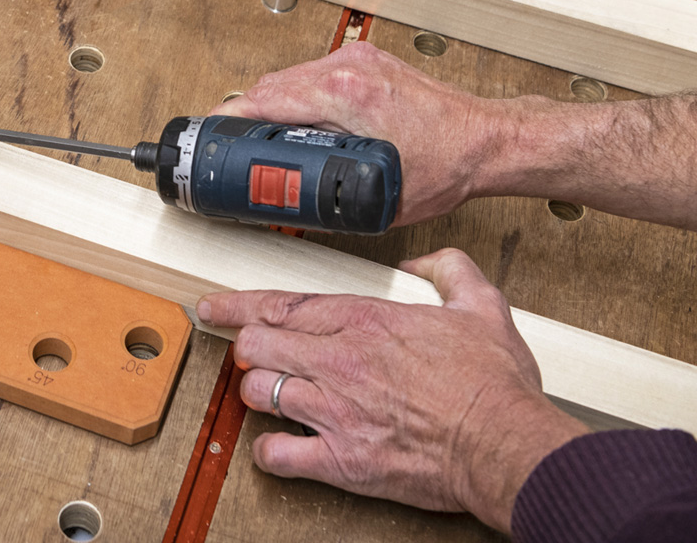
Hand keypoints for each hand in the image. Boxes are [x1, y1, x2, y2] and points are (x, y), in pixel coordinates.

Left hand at [198, 249, 584, 532]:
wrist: (506, 445)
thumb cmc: (493, 384)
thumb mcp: (481, 305)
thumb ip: (449, 270)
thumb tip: (425, 261)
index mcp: (365, 321)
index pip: (282, 304)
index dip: (238, 305)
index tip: (215, 306)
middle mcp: (341, 361)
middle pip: (257, 344)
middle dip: (247, 346)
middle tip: (249, 352)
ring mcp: (337, 411)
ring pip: (259, 392)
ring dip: (256, 392)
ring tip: (266, 392)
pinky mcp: (344, 460)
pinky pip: (279, 453)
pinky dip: (269, 450)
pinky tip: (276, 444)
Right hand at [215, 41, 511, 224]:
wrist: (486, 141)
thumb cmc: (447, 165)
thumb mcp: (379, 197)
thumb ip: (330, 201)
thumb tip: (291, 209)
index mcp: (346, 94)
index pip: (266, 98)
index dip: (233, 119)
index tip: (216, 136)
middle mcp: (347, 68)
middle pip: (272, 84)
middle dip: (249, 115)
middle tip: (237, 146)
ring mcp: (357, 60)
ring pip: (291, 76)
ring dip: (273, 104)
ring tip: (265, 137)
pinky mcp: (365, 61)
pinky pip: (313, 73)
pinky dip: (299, 95)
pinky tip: (299, 120)